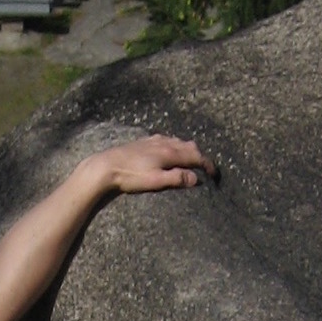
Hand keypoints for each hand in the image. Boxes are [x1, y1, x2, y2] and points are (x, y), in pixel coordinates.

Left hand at [91, 136, 215, 196]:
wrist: (107, 165)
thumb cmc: (130, 176)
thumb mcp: (155, 181)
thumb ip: (176, 178)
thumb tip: (196, 178)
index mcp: (169, 152)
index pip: (196, 156)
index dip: (207, 165)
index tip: (214, 174)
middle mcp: (164, 142)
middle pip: (189, 146)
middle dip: (200, 156)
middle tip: (205, 168)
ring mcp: (154, 140)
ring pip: (178, 141)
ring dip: (188, 150)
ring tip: (191, 160)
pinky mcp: (145, 141)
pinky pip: (166, 139)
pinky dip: (175, 145)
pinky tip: (170, 150)